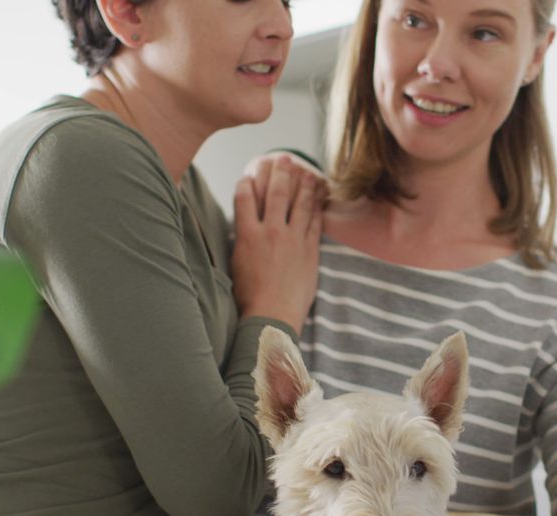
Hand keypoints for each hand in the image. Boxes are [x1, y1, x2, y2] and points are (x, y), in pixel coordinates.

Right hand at [231, 155, 322, 333]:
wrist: (272, 315)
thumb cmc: (249, 296)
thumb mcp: (236, 263)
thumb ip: (241, 240)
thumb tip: (244, 228)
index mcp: (246, 235)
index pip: (244, 197)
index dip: (247, 181)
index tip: (250, 173)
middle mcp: (270, 232)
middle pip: (275, 193)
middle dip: (279, 172)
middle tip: (283, 158)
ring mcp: (292, 239)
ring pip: (299, 203)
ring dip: (303, 184)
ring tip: (306, 170)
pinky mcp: (309, 250)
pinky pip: (315, 222)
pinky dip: (317, 206)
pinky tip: (320, 196)